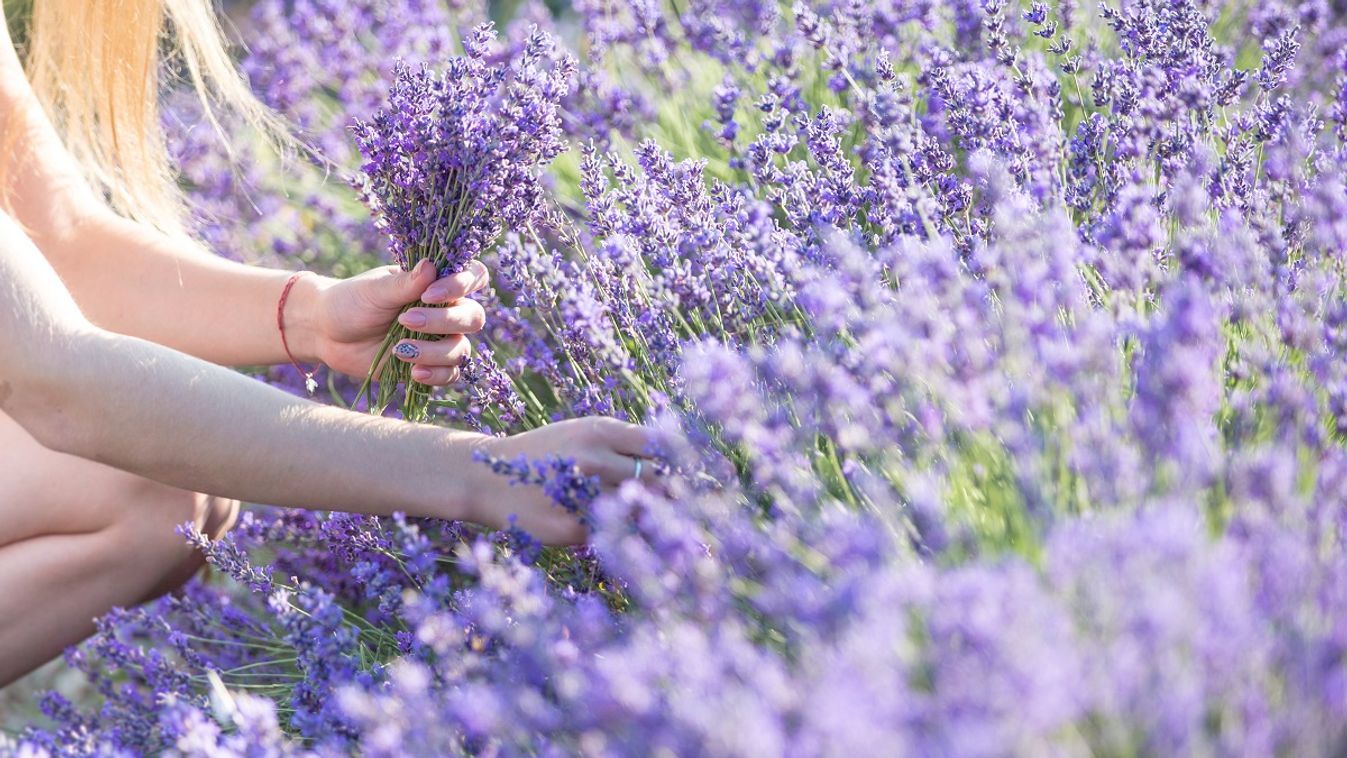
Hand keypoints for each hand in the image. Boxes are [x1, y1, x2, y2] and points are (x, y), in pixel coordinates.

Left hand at [311, 260, 490, 383]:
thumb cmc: (351, 302)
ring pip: (460, 349)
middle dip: (445, 321)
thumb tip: (432, 266)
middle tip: (407, 321)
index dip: (462, 285)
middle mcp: (445, 311)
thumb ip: (405, 283)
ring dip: (434, 351)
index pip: (473, 277)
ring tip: (400, 350)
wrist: (327, 333)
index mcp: (436, 284)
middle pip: (473, 317)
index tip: (429, 294)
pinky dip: (436, 374)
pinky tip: (414, 372)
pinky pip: (450, 374)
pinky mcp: (430, 365)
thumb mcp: (375, 290)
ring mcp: (439, 340)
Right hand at [463, 418, 662, 544]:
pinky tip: (614, 530)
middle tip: (673, 502)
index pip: (659, 445)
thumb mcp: (581, 433)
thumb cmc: (545, 454)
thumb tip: (675, 464)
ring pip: (638, 510)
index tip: (686, 472)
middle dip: (666, 492)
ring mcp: (583, 494)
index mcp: (601, 431)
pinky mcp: (573, 526)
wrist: (487, 478)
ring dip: (646, 516)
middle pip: (655, 480)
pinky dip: (619, 533)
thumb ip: (623, 445)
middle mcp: (594, 459)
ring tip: (646, 519)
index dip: (678, 461)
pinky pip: (612, 532)